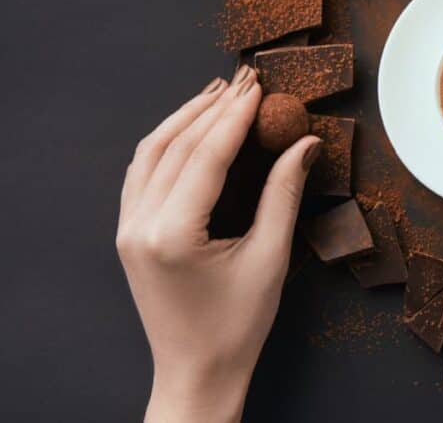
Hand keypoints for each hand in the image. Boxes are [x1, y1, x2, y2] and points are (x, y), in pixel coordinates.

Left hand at [116, 66, 320, 422]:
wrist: (197, 373)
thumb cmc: (237, 327)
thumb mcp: (270, 258)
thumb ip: (283, 194)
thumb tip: (304, 143)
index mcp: (172, 234)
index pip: (206, 155)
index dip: (236, 116)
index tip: (260, 86)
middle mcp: (139, 226)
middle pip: (175, 145)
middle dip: (213, 107)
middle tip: (247, 78)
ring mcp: (127, 229)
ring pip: (151, 152)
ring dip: (186, 117)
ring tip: (220, 92)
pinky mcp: (128, 233)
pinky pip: (142, 172)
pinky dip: (167, 141)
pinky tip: (190, 127)